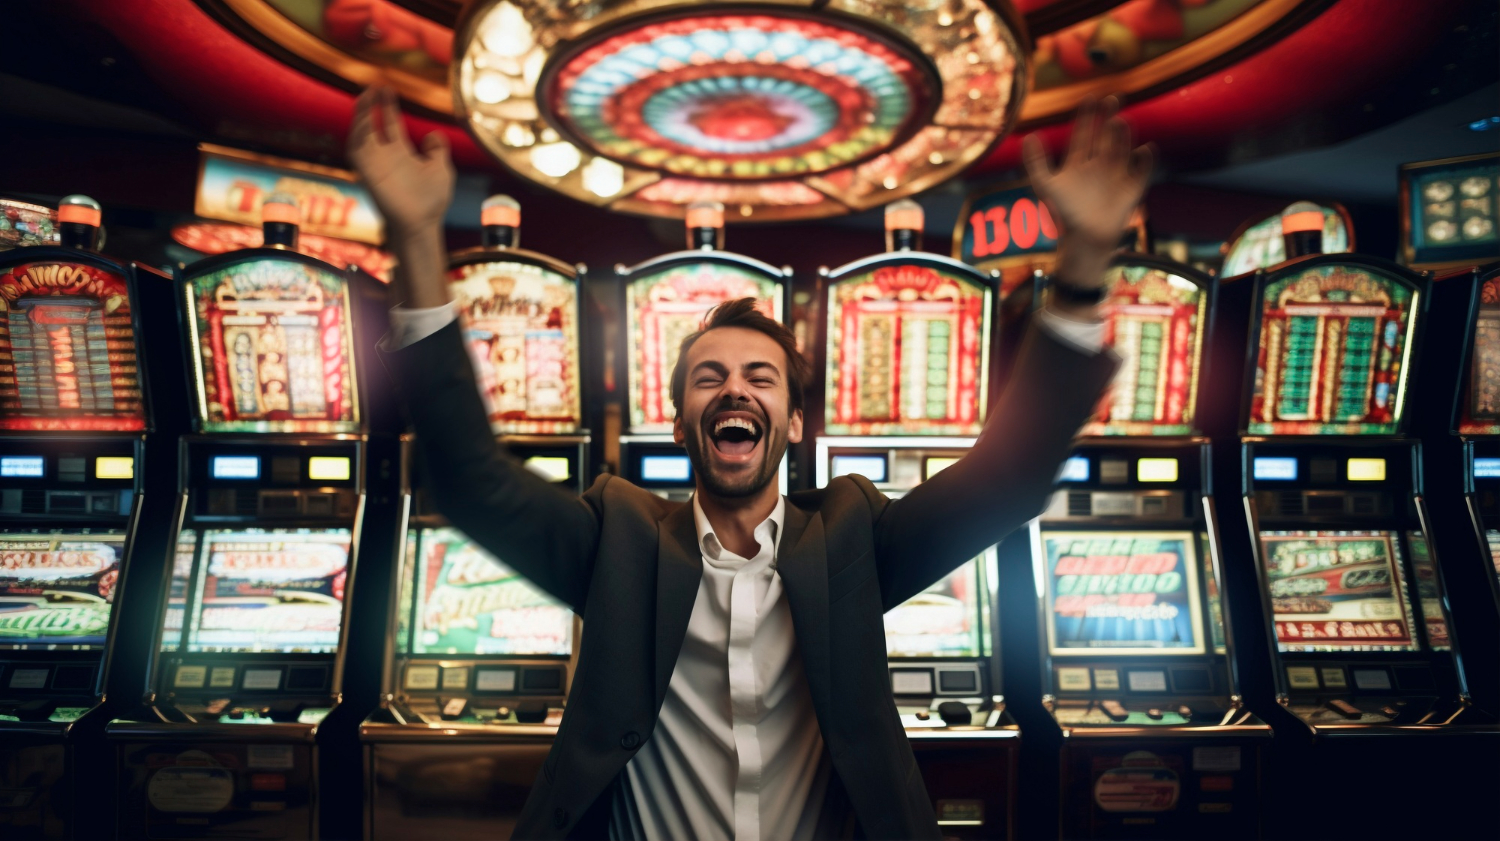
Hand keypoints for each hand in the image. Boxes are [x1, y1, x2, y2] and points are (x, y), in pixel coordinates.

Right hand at [348, 87, 453, 308]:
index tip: (386, 88)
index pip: (389, 123)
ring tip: (367, 94)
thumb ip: (438, 150)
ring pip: (360, 133)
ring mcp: (374, 164)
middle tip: (374, 85)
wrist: (423, 223)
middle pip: (371, 123)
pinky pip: (356, 149)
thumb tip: (434, 134)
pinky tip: (364, 118)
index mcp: (400, 153)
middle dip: (370, 104)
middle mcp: (384, 156)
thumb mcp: (441, 168)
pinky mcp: (367, 173)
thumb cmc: (432, 201)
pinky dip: (357, 133)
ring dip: (361, 114)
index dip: (387, 106)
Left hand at [1022, 96, 1153, 292]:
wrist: (1085, 239)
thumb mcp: (1046, 186)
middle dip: (1109, 117)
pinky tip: (1143, 151)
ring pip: (1123, 147)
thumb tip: (1029, 135)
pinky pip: (1142, 169)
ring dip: (1122, 135)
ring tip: (1119, 123)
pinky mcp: (1132, 187)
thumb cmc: (1064, 214)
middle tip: (1112, 99)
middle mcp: (1099, 163)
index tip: (1091, 97)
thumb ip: (1036, 162)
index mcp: (1079, 161)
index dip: (1087, 115)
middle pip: (1106, 134)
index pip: (1084, 132)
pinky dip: (1145, 160)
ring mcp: (1117, 173)